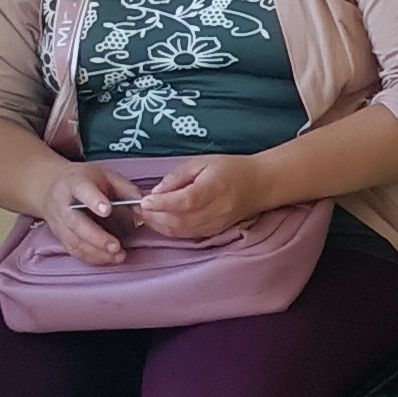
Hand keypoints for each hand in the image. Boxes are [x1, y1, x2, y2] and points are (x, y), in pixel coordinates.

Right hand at [32, 159, 141, 264]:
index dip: (94, 201)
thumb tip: (143, 207)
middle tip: (116, 246)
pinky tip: (107, 259)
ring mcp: (58, 221)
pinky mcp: (59, 236)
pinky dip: (90, 257)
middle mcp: (62, 203)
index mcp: (75, 182)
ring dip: (96, 252)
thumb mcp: (106, 176)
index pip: (83, 191)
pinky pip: (72, 250)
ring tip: (118, 256)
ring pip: (73, 240)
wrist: (52, 186)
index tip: (108, 211)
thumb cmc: (86, 180)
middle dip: (96, 237)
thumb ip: (126, 189)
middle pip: (75, 222)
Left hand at [135, 154, 270, 239]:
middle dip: (155, 216)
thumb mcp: (202, 161)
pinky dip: (170, 230)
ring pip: (182, 231)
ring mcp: (217, 224)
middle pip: (181, 219)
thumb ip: (177, 176)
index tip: (144, 200)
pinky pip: (188, 235)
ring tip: (145, 215)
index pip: (186, 201)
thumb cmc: (230, 168)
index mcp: (216, 187)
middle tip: (138, 208)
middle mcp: (218, 209)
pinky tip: (160, 222)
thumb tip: (156, 192)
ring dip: (160, 225)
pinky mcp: (215, 232)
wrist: (259, 185)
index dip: (162, 203)